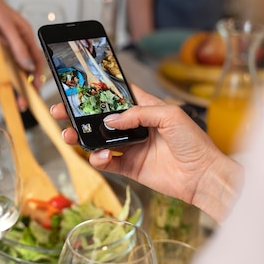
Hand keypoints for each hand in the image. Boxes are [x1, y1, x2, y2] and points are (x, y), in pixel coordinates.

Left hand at [0, 0, 44, 91]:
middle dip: (25, 87)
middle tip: (23, 103)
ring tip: (12, 100)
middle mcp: (19, 42)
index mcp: (27, 35)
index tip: (34, 92)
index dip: (37, 78)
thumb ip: (18, 47)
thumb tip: (28, 66)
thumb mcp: (6, 26)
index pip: (37, 61)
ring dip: (12, 85)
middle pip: (25, 69)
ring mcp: (6, 46)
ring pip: (12, 70)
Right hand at [51, 85, 242, 222]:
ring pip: (98, 140)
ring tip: (71, 136)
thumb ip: (140, 113)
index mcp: (145, 108)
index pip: (117, 95)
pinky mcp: (129, 167)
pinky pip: (107, 162)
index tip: (79, 86)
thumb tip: (112, 120)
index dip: (98, 90)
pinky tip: (100, 156)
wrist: (203, 176)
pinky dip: (98, 159)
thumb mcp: (170, 116)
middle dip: (79, 115)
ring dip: (82, 137)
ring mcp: (130, 147)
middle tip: (60, 112)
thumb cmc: (194, 142)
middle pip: (100, 117)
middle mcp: (135, 126)